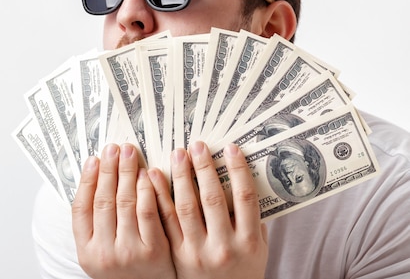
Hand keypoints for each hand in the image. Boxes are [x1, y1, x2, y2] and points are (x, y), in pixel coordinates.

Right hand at [71, 143, 175, 278]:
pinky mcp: (154, 251)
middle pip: (104, 200)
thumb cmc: (125, 270)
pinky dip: (147, 189)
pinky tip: (147, 175)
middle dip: (109, 169)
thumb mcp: (99, 253)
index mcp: (85, 251)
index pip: (80, 208)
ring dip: (127, 174)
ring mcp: (129, 252)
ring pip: (125, 202)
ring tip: (129, 155)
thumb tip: (95, 179)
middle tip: (114, 148)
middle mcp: (104, 252)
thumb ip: (95, 224)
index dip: (86, 180)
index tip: (93, 159)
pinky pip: (149, 211)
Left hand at [149, 141, 267, 278]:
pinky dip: (159, 195)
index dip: (238, 170)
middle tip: (197, 145)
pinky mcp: (177, 255)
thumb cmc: (243, 270)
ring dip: (181, 177)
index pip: (245, 198)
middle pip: (213, 199)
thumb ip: (251, 218)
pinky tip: (154, 176)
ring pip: (186, 207)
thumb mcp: (257, 248)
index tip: (231, 148)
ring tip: (178, 153)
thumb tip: (241, 175)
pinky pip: (166, 220)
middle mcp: (223, 247)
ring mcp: (198, 252)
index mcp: (249, 242)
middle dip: (204, 168)